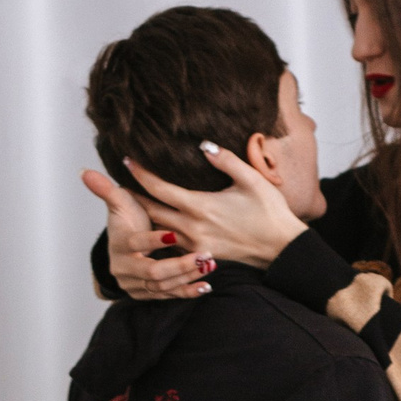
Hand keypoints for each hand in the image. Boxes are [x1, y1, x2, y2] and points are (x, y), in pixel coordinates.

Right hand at [84, 171, 213, 301]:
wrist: (126, 246)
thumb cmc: (128, 220)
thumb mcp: (119, 203)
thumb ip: (106, 189)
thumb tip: (85, 171)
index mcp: (119, 246)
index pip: (136, 244)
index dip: (153, 240)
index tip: (174, 235)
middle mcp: (123, 269)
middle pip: (153, 272)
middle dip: (180, 265)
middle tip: (203, 256)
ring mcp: (134, 285)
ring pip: (163, 286)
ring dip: (188, 276)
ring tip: (209, 265)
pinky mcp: (146, 295)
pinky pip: (168, 296)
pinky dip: (187, 292)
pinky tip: (205, 286)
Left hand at [120, 144, 311, 265]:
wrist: (282, 249)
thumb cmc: (271, 212)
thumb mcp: (252, 179)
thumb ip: (226, 160)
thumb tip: (203, 145)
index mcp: (200, 206)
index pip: (159, 188)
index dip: (140, 173)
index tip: (126, 160)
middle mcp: (192, 228)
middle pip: (151, 211)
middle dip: (133, 197)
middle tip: (118, 182)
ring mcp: (196, 245)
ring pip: (159, 231)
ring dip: (144, 217)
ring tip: (131, 203)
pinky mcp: (202, 256)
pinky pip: (173, 245)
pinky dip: (160, 235)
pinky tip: (153, 228)